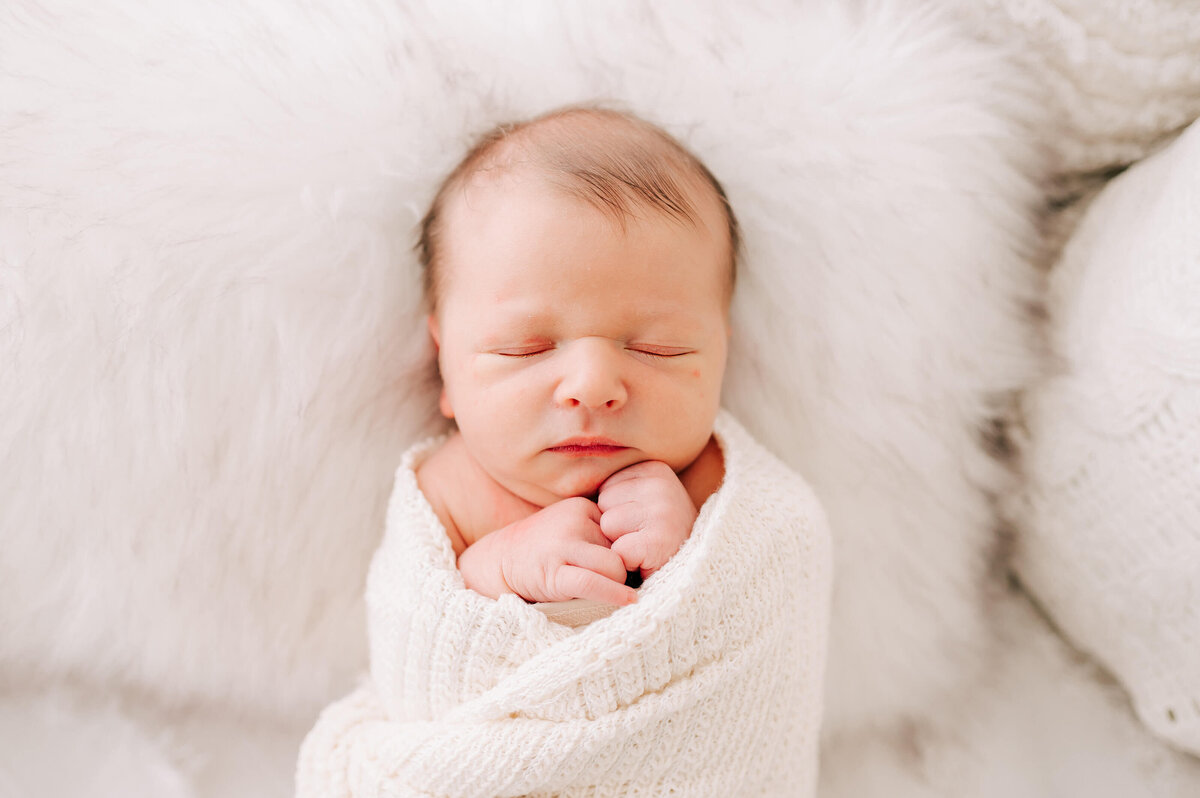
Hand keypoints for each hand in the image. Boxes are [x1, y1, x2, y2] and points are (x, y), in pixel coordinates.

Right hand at [458, 497, 636, 605]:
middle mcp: (574, 520)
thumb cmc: (545, 550)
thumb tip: (643, 555)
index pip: (624, 530)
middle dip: (624, 569)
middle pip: (623, 549)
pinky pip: (592, 582)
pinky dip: (614, 594)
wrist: (500, 561)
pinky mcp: (553, 571)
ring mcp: (562, 545)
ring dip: (618, 583)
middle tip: (618, 582)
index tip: (633, 565)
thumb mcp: (573, 529)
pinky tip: (628, 602)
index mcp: (582, 507)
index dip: (629, 552)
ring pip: (614, 566)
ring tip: (608, 591)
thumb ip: (601, 535)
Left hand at [597, 460, 696, 579]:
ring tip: (647, 547)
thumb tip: (573, 470)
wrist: (693, 572)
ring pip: (607, 526)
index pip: (605, 488)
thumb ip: (618, 488)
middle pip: (603, 504)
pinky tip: (647, 561)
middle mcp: (663, 485)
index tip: (643, 522)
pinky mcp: (658, 542)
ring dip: (620, 544)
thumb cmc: (658, 536)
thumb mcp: (641, 500)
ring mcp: (663, 512)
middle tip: (644, 537)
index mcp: (656, 469)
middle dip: (616, 527)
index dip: (617, 512)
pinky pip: (617, 551)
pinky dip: (627, 562)